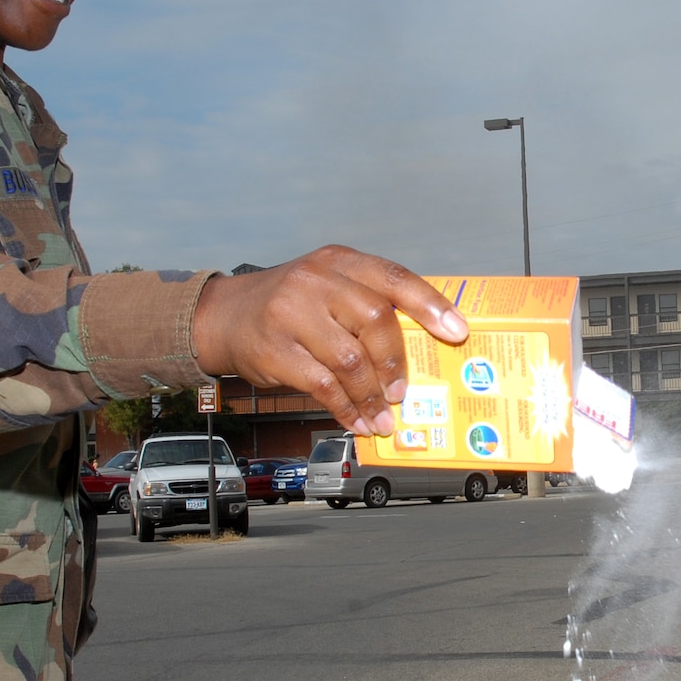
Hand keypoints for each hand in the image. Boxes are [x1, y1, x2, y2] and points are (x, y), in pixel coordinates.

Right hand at [190, 246, 467, 436]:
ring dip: (372, 395)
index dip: (430, 305)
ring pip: (350, 359)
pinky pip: (322, 385)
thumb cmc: (290, 305)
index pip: (394, 278)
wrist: (224, 316)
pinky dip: (345, 408)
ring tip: (381, 415)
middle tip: (402, 392)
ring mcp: (292, 313)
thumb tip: (422, 346)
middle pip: (375, 320)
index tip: (456, 332)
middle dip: (396, 362)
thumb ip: (368, 304)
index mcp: (340, 261)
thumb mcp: (328, 286)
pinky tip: (355, 420)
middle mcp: (317, 280)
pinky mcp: (275, 349)